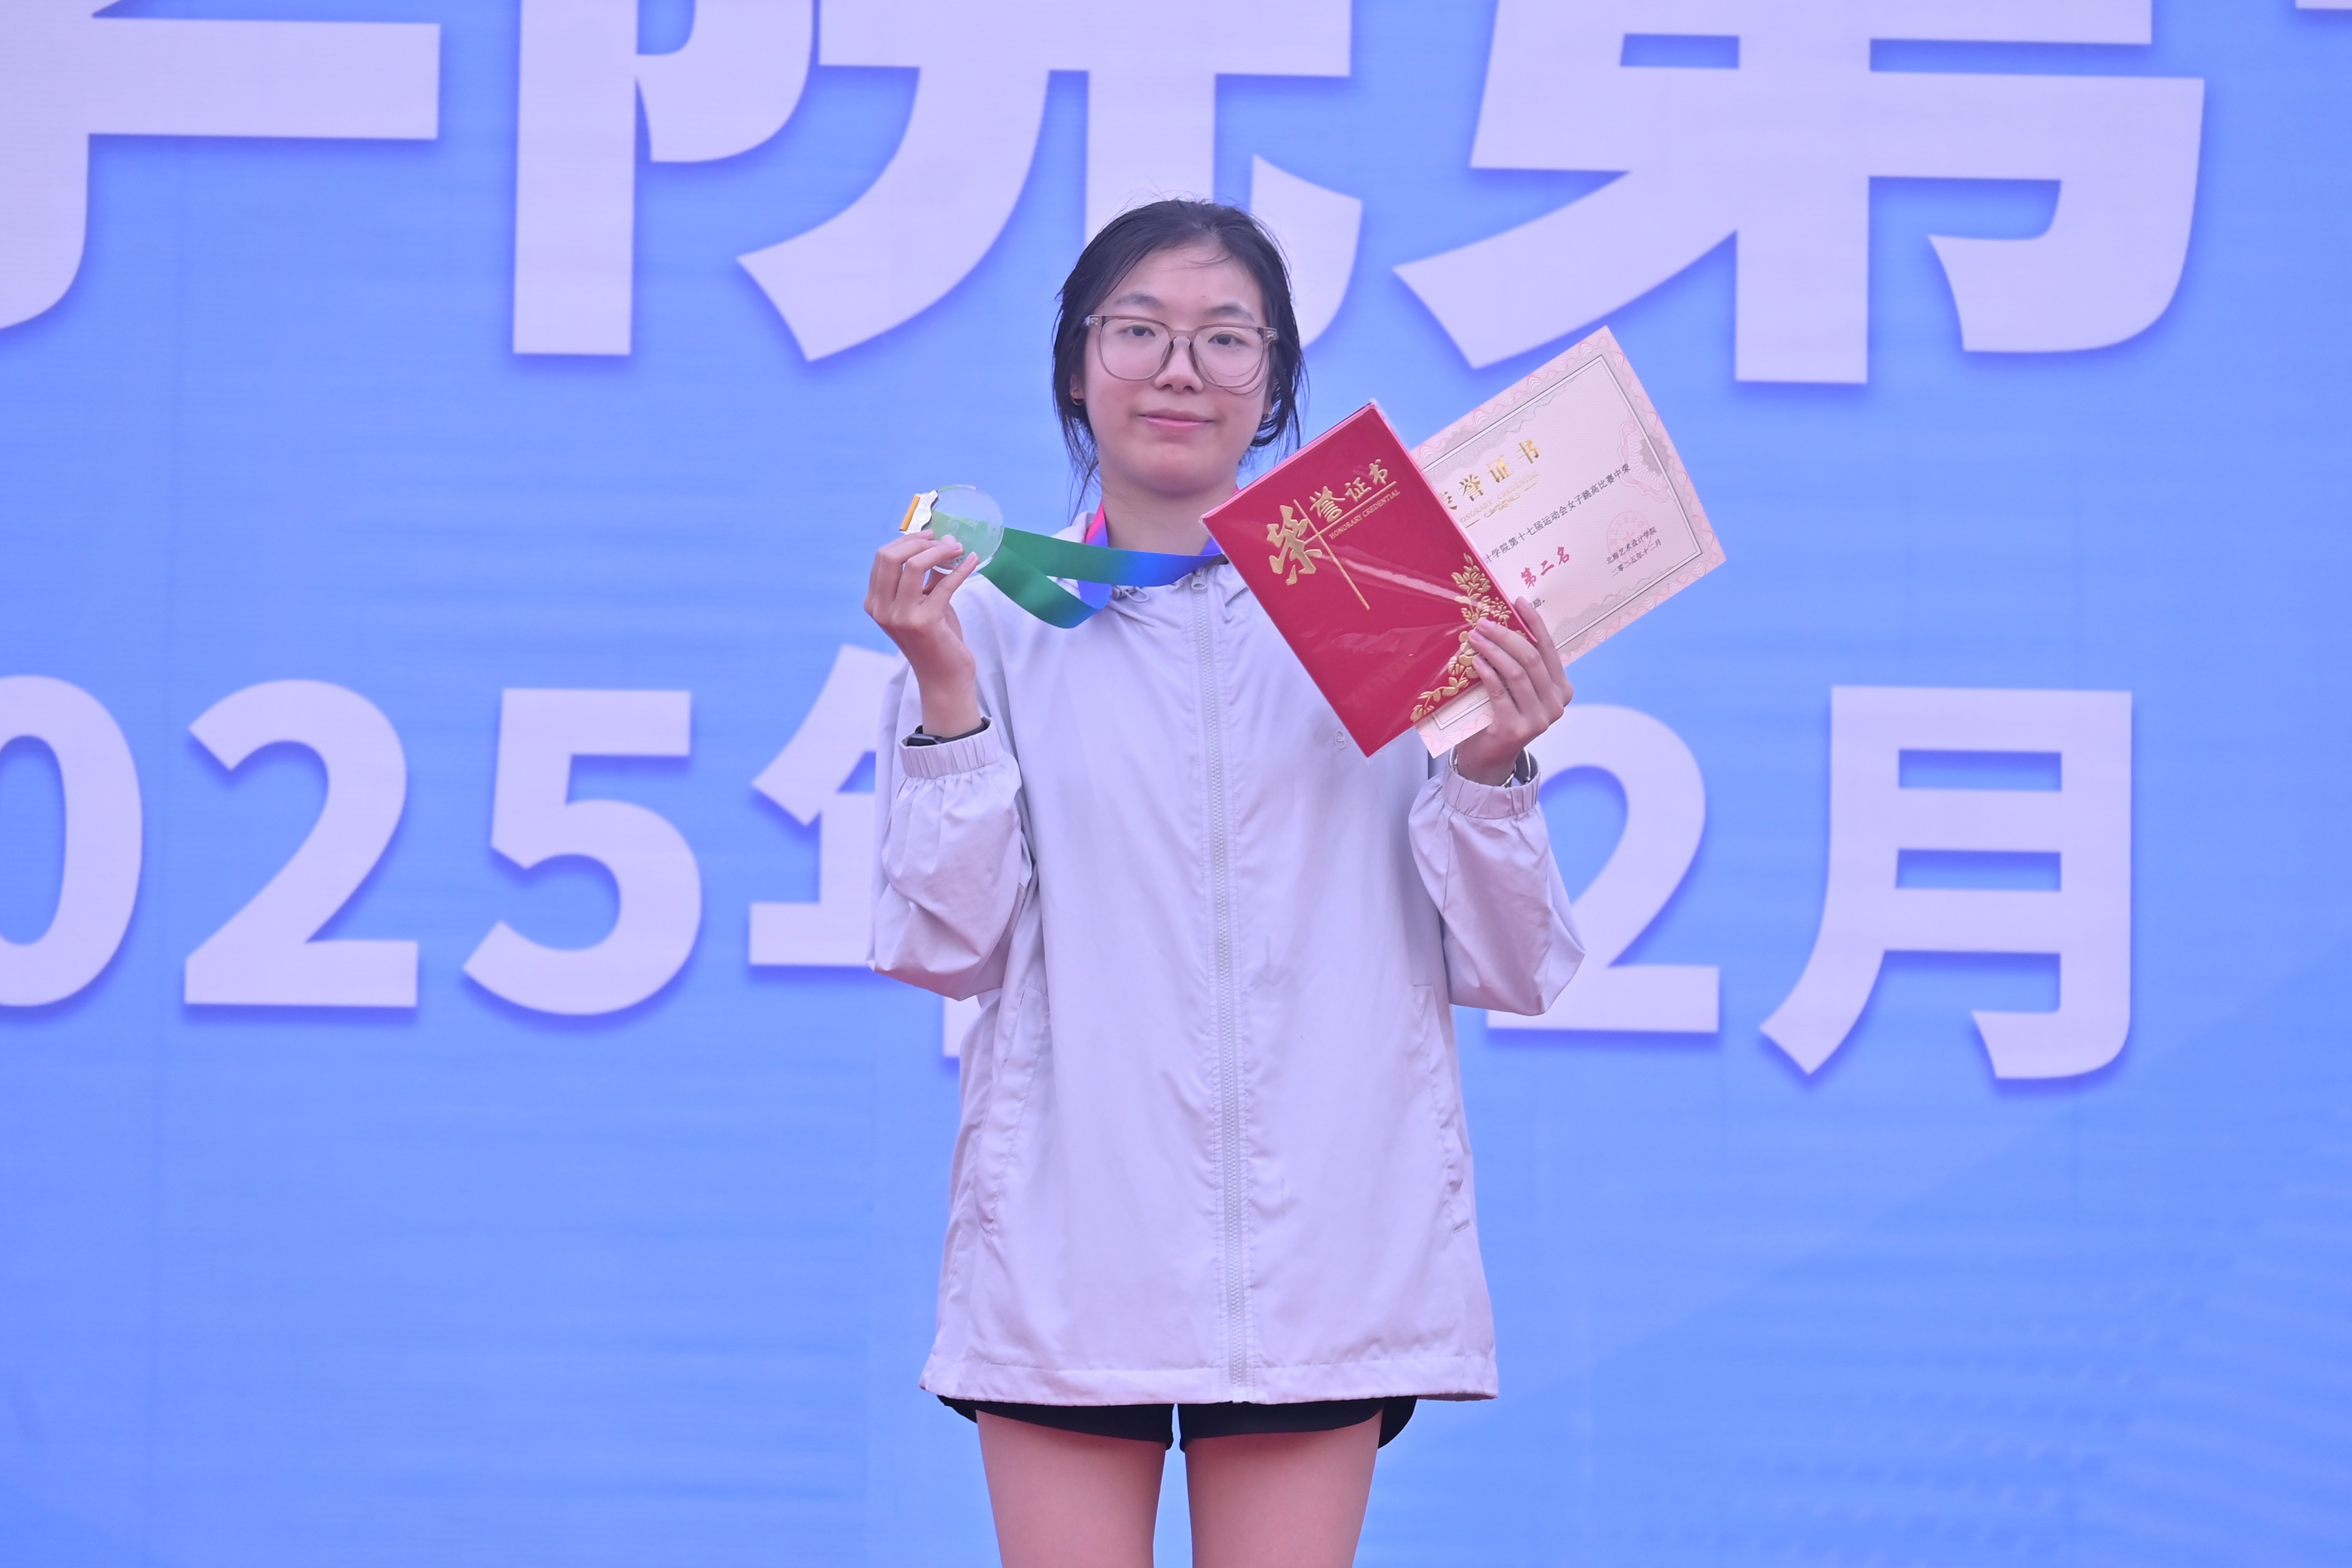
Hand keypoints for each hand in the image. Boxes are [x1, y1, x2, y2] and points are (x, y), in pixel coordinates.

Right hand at [865, 532, 983, 735]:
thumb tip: (941, 541)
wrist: (943, 677)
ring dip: (940, 551)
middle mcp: (881, 609)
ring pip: (915, 566)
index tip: (931, 534)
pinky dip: (961, 569)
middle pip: (890, 557)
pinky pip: (944, 584)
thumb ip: (924, 576)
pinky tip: (973, 561)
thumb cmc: (934, 639)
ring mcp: (900, 616)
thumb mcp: (922, 603)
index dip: (907, 540)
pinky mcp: (924, 622)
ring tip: (959, 549)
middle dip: (919, 541)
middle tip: (944, 541)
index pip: (883, 557)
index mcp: (874, 602)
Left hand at [1451, 599, 1572, 786]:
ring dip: (1493, 650)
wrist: (1490, 756)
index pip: (1549, 649)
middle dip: (1506, 635)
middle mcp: (1557, 704)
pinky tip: (1475, 660)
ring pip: (1517, 673)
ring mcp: (1540, 719)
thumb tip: (1504, 621)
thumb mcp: (1517, 687)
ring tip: (1475, 637)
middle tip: (1484, 622)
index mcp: (1562, 689)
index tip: (1519, 602)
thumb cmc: (1501, 714)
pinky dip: (1487, 672)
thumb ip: (1520, 663)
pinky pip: (1500, 691)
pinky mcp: (1518, 729)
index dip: (1535, 623)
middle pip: (1532, 658)